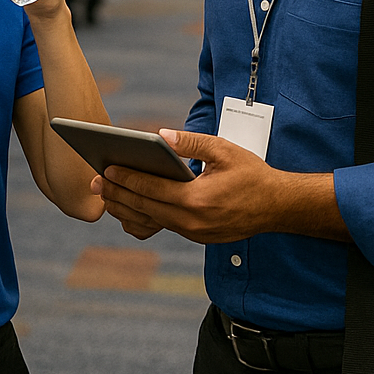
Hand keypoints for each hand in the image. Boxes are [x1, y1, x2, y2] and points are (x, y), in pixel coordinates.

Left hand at [93, 129, 325, 244]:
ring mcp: (194, 234)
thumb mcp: (224, 150)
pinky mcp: (197, 238)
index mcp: (196, 200)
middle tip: (95, 182)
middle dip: (117, 194)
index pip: (150, 189)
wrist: (278, 206)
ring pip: (151, 221)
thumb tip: (161, 136)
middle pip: (144, 208)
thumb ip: (191, 142)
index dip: (125, 178)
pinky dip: (144, 218)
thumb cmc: (252, 175)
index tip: (105, 168)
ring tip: (106, 194)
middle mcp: (192, 222)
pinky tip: (131, 207)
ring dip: (126, 208)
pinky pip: (163, 228)